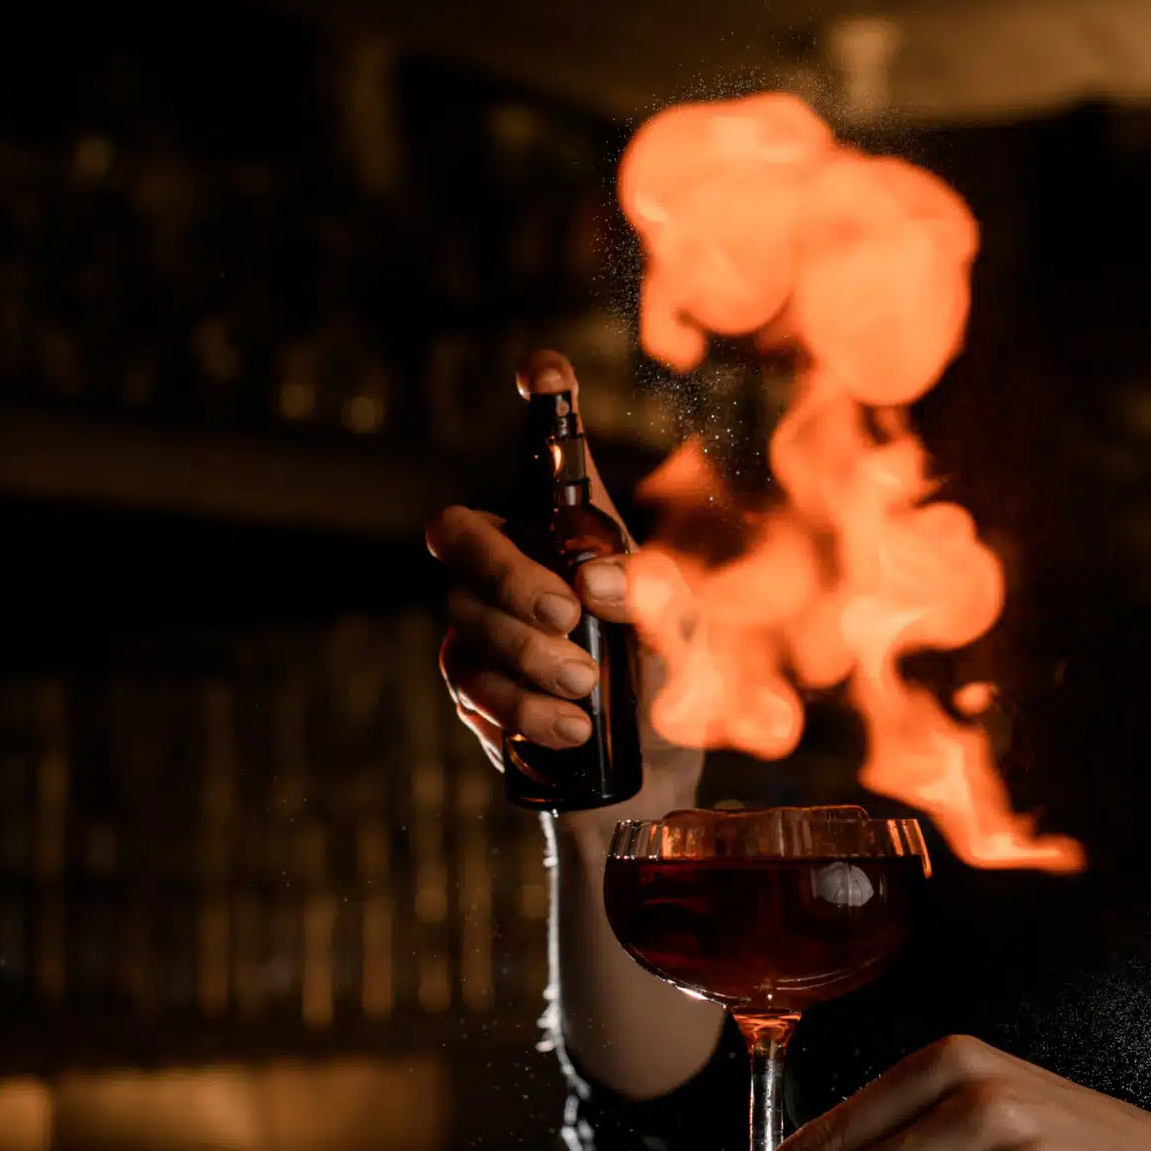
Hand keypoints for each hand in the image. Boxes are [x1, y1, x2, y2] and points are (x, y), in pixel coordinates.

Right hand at [426, 350, 696, 796]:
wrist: (643, 781)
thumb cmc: (667, 690)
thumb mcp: (690, 642)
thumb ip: (660, 602)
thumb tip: (599, 582)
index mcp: (571, 534)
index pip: (546, 455)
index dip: (542, 404)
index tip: (544, 369)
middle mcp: (515, 564)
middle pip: (460, 532)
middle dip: (508, 573)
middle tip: (569, 613)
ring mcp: (480, 622)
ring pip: (466, 616)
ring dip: (529, 653)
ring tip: (586, 687)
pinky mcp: (470, 684)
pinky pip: (470, 681)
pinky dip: (522, 705)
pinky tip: (571, 726)